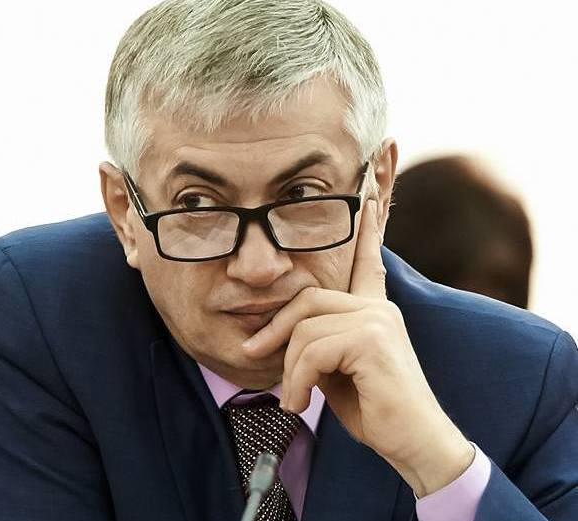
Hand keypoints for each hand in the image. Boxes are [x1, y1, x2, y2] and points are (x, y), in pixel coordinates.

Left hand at [242, 198, 474, 496]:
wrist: (415, 444)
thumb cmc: (376, 411)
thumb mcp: (337, 372)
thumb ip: (318, 346)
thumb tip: (284, 338)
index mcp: (374, 310)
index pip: (366, 262)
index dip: (367, 230)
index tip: (368, 198)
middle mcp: (378, 308)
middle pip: (308, 299)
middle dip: (274, 328)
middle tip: (252, 353)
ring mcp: (377, 320)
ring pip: (305, 328)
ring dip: (288, 369)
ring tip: (293, 399)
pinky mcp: (372, 340)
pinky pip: (312, 350)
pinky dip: (298, 381)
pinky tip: (301, 404)